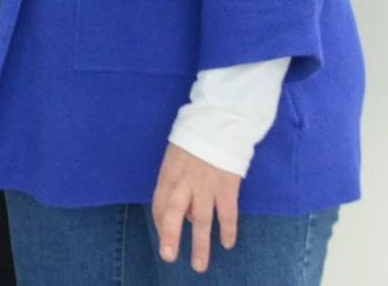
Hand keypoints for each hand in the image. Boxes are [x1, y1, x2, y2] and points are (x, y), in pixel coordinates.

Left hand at [151, 143, 241, 273]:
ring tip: (199, 265)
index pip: (160, 204)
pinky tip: (227, 243)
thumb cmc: (195, 142)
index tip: (166, 240)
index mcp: (169, 173)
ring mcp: (206, 184)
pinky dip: (228, 230)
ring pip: (201, 219)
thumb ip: (177, 184)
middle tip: (168, 257)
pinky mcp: (227, 185)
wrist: (220, 123)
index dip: (162, 224)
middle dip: (170, 236)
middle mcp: (185, 181)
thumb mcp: (176, 158)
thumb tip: (185, 215)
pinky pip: (227, 213)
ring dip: (200, 243)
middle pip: (173, 212)